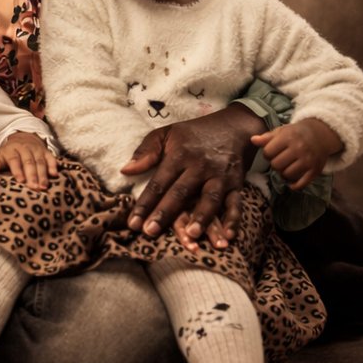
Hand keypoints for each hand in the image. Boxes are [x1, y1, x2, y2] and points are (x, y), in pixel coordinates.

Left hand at [0, 132, 58, 189]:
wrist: (23, 137)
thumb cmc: (9, 153)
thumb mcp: (0, 157)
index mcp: (12, 150)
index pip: (15, 160)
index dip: (17, 170)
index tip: (20, 181)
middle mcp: (25, 148)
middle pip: (29, 162)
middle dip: (32, 175)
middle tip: (34, 188)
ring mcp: (37, 150)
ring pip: (40, 162)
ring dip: (43, 174)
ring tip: (44, 186)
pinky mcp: (46, 151)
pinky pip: (51, 158)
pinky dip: (53, 166)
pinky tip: (55, 175)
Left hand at [120, 105, 260, 243]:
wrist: (233, 126)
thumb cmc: (194, 133)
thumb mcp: (167, 134)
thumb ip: (146, 151)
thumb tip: (125, 170)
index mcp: (180, 155)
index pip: (159, 182)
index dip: (145, 203)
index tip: (133, 223)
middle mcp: (200, 166)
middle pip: (181, 192)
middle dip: (165, 213)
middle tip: (151, 232)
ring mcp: (220, 175)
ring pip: (210, 199)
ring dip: (201, 218)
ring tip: (191, 235)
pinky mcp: (237, 183)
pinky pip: (236, 203)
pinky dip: (234, 220)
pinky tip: (228, 235)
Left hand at [252, 118, 340, 190]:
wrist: (320, 134)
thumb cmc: (296, 133)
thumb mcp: (282, 131)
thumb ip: (267, 137)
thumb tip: (253, 140)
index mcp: (289, 137)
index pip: (268, 152)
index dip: (267, 154)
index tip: (272, 152)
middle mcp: (299, 149)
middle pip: (276, 165)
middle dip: (275, 164)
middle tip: (280, 160)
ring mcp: (308, 161)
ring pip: (287, 175)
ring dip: (284, 173)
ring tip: (286, 167)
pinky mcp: (315, 171)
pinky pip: (300, 184)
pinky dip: (293, 185)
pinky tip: (291, 181)